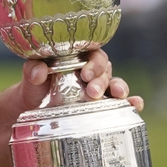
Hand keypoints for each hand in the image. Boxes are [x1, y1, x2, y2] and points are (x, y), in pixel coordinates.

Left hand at [17, 49, 141, 112]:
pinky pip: (121, 103)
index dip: (92, 62)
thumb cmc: (34, 89)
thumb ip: (32, 70)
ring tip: (119, 96)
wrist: (33, 113)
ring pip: (115, 84)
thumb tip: (39, 70)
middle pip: (104, 70)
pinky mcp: (103, 107)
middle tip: (92, 92)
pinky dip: (131, 103)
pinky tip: (136, 106)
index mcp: (77, 58)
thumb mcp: (30, 78)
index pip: (92, 53)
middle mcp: (91, 72)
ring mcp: (99, 90)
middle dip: (102, 80)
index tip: (85, 74)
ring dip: (120, 88)